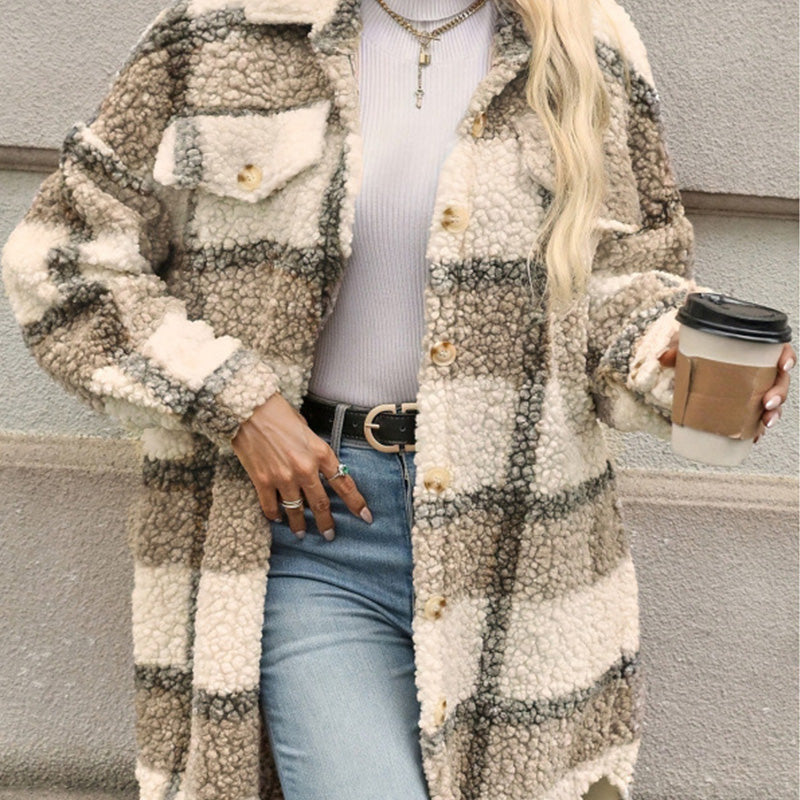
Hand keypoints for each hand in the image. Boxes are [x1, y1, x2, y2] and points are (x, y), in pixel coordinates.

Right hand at [231, 392, 372, 540]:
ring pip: (296, 510)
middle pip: (321, 504)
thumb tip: (316, 464)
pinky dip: (275, 515)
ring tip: (301, 534)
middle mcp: (305, 468)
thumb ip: (313, 449)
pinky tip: (278, 519)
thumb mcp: (306, 428)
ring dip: (299, 525)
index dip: (356, 503)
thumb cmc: (278, 413)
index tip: (365, 516)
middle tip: (329, 535)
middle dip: (327, 523)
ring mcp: (283, 477)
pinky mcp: (262, 481)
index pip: (344, 483)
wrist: (248, 409)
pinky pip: (271, 507)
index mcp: (320, 452)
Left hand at [657, 333, 795, 443]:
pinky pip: (756, 417)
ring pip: (773, 401)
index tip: (783, 365)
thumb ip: (678, 349)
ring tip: (764, 424)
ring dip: (774, 414)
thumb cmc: (701, 351)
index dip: (787, 357)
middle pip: (780, 381)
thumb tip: (661, 358)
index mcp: (754, 351)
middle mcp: (760, 371)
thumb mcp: (690, 347)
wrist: (695, 361)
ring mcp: (755, 389)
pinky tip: (753, 436)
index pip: (780, 351)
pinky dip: (756, 427)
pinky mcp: (745, 405)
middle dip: (779, 394)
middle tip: (767, 403)